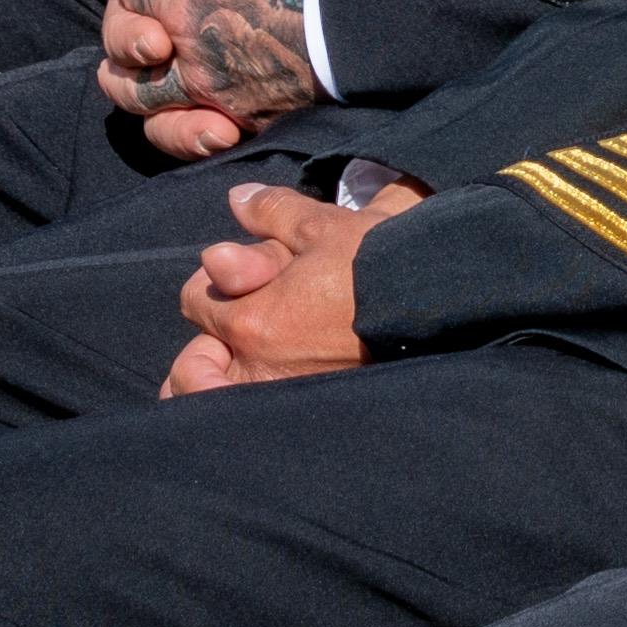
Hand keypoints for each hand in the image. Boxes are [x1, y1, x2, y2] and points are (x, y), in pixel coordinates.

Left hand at [100, 0, 320, 158]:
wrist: (371, 22)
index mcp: (182, 1)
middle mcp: (186, 54)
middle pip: (121, 41)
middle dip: (123, 16)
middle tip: (150, 4)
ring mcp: (211, 94)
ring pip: (141, 98)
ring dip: (133, 78)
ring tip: (155, 61)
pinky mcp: (243, 121)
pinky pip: (187, 137)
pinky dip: (181, 130)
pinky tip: (191, 114)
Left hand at [161, 173, 423, 394]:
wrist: (434, 302)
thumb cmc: (377, 262)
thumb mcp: (322, 226)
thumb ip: (271, 212)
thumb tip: (237, 199)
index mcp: (251, 322)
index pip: (194, 301)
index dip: (214, 281)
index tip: (243, 277)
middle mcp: (259, 371)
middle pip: (192, 368)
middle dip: (206, 345)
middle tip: (234, 331)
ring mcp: (285, 400)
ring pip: (216, 406)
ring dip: (216, 388)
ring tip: (240, 371)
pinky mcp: (313, 416)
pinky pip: (258, 426)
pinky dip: (252, 412)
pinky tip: (270, 394)